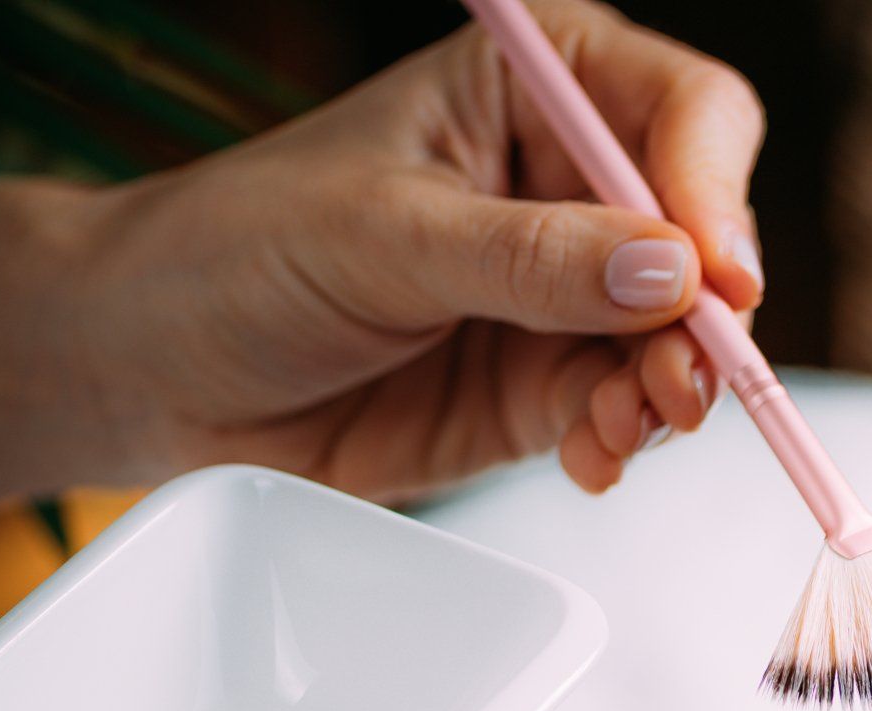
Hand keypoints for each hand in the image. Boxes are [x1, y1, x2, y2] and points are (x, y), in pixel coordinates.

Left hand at [0, 0, 762, 504]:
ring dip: (673, 390)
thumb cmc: (236, 252)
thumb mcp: (382, 235)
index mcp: (535, 92)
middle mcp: (570, 186)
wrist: (156, 373)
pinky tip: (591, 456)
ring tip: (623, 425)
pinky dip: (628, 440)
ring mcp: (569, 293)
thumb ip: (530, 257)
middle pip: (708, 236)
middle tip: (678, 378)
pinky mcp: (552, 383)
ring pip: (684, 338)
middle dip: (707, 317)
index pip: (684, 113)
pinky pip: (632, 410)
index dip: (715, 190)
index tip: (712, 276)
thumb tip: (673, 275)